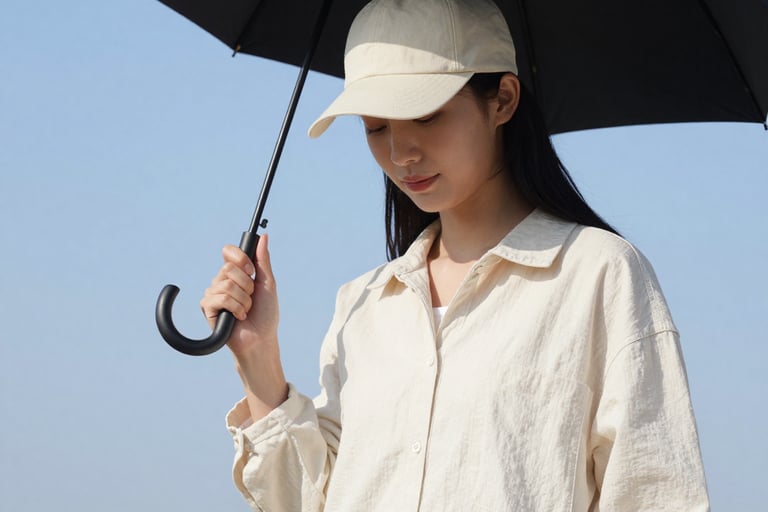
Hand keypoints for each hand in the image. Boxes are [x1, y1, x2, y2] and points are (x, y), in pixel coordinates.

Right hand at [200, 234, 279, 358]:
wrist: (261, 339)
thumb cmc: (266, 314)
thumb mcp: (267, 284)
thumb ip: (263, 260)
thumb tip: (263, 236)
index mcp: (236, 273)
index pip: (228, 252)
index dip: (239, 257)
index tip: (251, 270)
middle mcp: (222, 281)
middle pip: (229, 268)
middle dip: (247, 285)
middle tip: (251, 298)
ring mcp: (214, 294)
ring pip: (227, 284)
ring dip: (244, 300)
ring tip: (245, 311)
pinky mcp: (208, 308)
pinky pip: (221, 298)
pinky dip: (236, 308)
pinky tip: (238, 317)